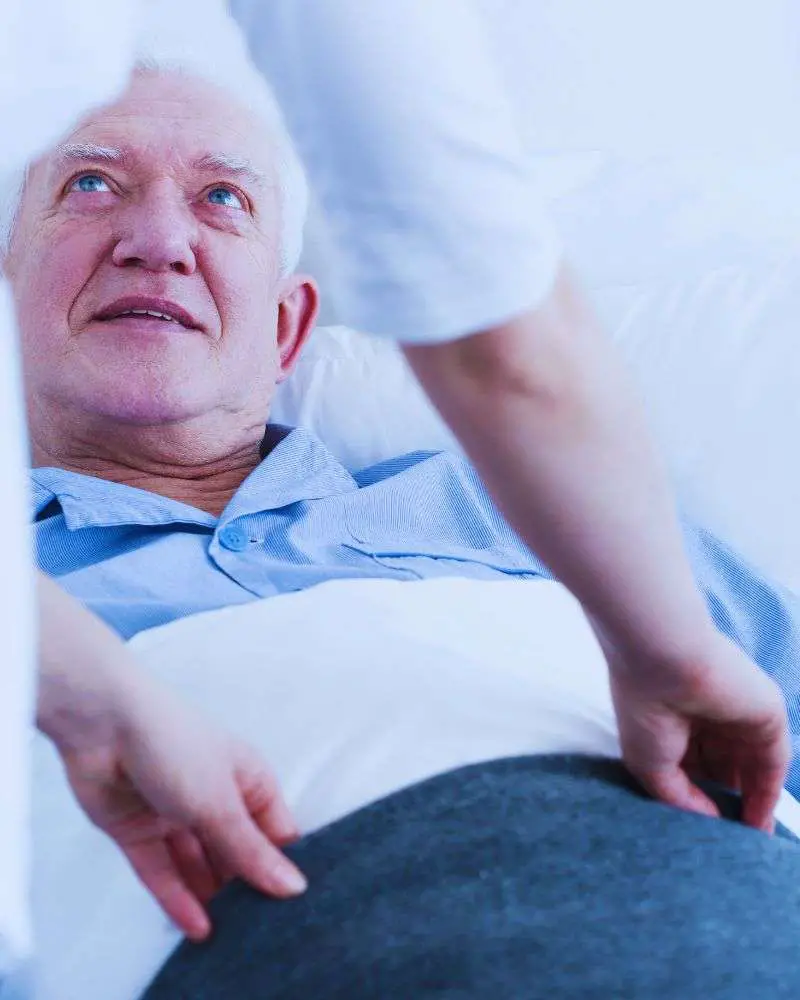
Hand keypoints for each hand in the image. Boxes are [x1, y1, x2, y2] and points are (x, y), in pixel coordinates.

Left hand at [36, 573, 305, 940]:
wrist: (102, 722)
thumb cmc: (175, 743)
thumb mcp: (220, 803)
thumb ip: (251, 851)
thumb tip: (294, 887)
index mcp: (247, 780)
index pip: (274, 833)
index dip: (282, 866)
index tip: (294, 907)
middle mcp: (214, 798)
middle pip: (236, 854)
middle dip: (246, 889)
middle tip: (262, 932)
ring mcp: (175, 816)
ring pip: (199, 867)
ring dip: (212, 898)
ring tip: (233, 939)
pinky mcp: (139, 832)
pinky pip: (163, 872)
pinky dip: (178, 899)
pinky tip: (197, 928)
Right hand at [600, 625, 789, 832]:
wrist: (664, 661)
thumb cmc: (643, 706)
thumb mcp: (651, 768)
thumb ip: (681, 799)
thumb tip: (710, 824)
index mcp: (681, 723)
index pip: (697, 768)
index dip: (700, 802)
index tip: (701, 840)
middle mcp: (712, 721)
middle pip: (727, 772)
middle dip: (726, 807)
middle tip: (725, 850)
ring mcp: (741, 719)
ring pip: (752, 772)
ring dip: (750, 808)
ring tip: (743, 849)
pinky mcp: (767, 718)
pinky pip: (773, 766)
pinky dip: (767, 797)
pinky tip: (757, 827)